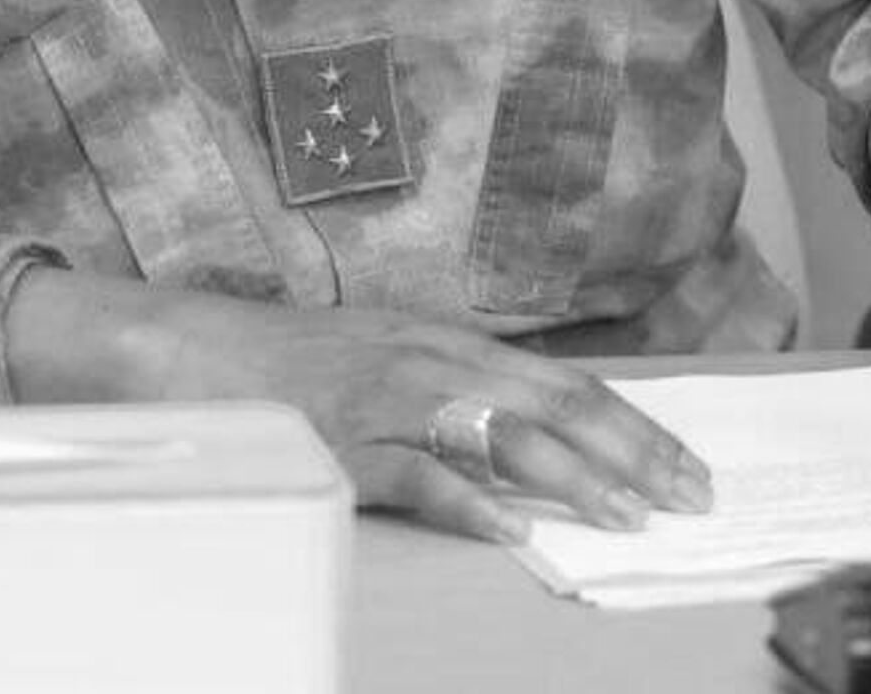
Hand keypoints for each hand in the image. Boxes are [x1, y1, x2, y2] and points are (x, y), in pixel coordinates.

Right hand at [5, 269, 711, 543]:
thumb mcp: (378, 361)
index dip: (629, 420)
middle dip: (629, 447)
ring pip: (500, 431)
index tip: (684, 459)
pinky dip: (470, 502)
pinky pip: (416, 473)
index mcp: (439, 338)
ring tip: (629, 514)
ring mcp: (381, 396)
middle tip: (689, 493)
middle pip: (550, 401)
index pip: (559, 380)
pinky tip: (514, 532)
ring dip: (574, 476)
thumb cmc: (280, 362)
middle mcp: (422, 356)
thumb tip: (525, 445)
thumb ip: (446, 391)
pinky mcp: (339, 439)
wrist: (181, 348)